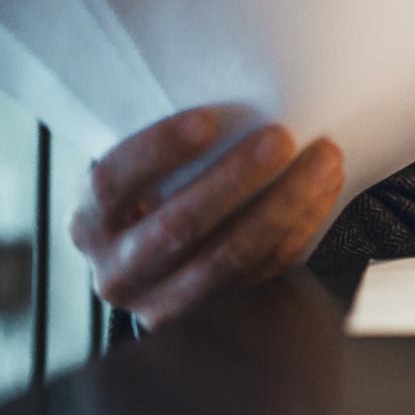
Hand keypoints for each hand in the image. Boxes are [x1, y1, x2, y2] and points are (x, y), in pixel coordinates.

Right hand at [71, 104, 344, 326]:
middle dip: (236, 178)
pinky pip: (262, 272)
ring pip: (228, 257)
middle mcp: (117, 271)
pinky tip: (324, 190)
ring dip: (284, 206)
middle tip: (282, 138)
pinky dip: (298, 228)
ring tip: (323, 160)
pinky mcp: (211, 318)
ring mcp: (162, 302)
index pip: (112, 183)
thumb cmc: (159, 193)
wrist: (164, 260)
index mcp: (90, 222)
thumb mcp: (142, 174)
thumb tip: (237, 96)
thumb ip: (167, 149)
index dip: (159, 151)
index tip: (207, 120)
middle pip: (178, 226)